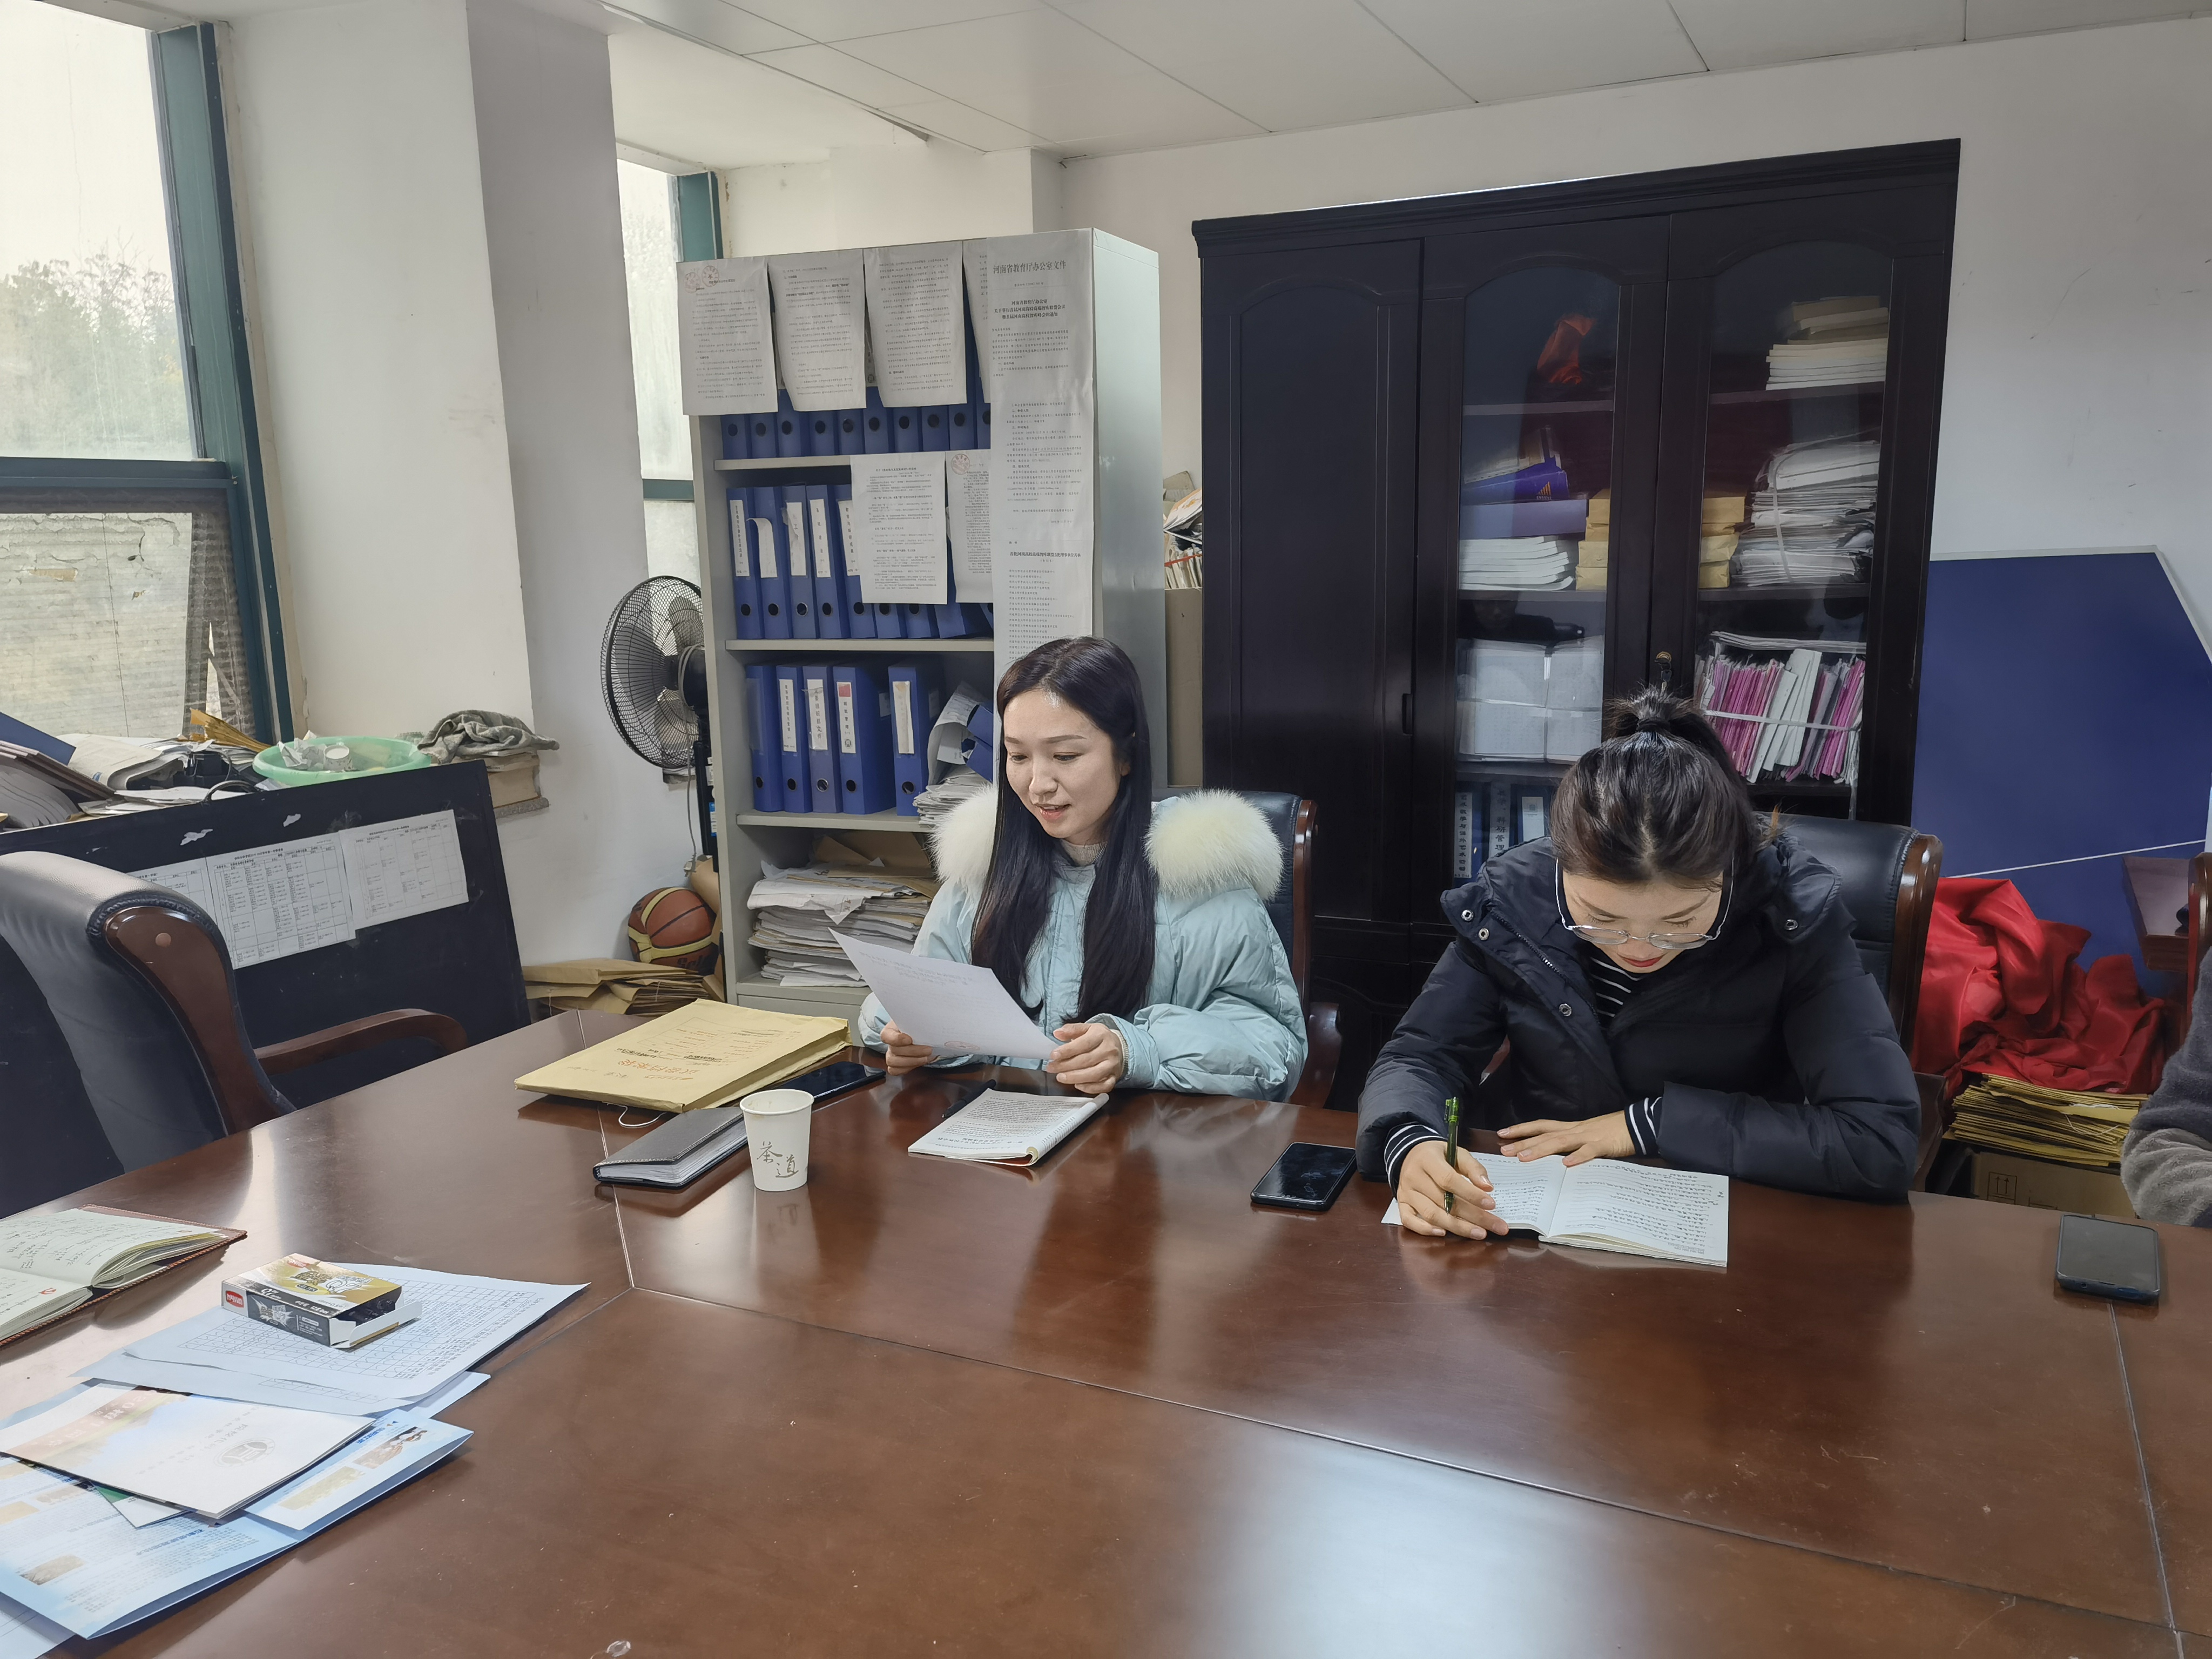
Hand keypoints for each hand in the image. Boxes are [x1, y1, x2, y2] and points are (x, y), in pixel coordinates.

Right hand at [878, 1019, 934, 1077]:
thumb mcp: (918, 1020)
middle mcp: (889, 1043)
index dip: (896, 1039)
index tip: (909, 1039)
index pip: (886, 1036)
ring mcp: (891, 1055)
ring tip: (926, 1057)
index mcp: (890, 1030)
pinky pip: (895, 1071)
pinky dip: (908, 1068)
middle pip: (894, 1050)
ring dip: (912, 1061)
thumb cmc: (918, 1025)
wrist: (921, 1032)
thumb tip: (929, 1024)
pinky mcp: (896, 1065)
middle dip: (913, 1051)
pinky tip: (919, 1062)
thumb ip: (919, 1022)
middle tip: (928, 1049)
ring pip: (893, 1062)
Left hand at [1046, 1022, 1125, 1092]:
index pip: (1083, 1044)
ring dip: (1075, 1077)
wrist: (1120, 1047)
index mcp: (1101, 1035)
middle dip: (1066, 1066)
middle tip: (1051, 1068)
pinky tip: (1077, 1085)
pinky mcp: (1114, 1077)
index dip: (1067, 1051)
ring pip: (1094, 1075)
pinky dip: (1090, 1088)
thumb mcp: (1087, 1028)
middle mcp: (1109, 1051)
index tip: (1053, 1055)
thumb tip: (1057, 1033)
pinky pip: (1103, 1086)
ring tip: (1060, 1077)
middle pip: (1086, 1060)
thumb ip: (1072, 1029)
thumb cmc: (1099, 1038)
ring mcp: (1113, 1065)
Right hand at [1395, 1140, 1503, 1238]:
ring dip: (1457, 1227)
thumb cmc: (1438, 1155)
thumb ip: (1473, 1167)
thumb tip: (1487, 1187)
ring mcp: (1406, 1192)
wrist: (1410, 1154)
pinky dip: (1425, 1230)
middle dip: (1473, 1216)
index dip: (1470, 1194)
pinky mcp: (1402, 1204)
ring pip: (1430, 1214)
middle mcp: (1413, 1176)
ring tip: (1479, 1233)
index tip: (1491, 1205)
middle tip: (1496, 1226)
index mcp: (1427, 1159)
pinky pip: (1409, 1221)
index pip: (1449, 1179)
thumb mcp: (1456, 1152)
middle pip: (1444, 1201)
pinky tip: (1444, 1234)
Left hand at [1498, 1112, 1634, 1165]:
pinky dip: (1578, 1157)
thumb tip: (1556, 1157)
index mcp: (1571, 1129)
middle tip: (1503, 1151)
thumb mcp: (1588, 1137)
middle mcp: (1575, 1130)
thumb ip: (1572, 1145)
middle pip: (1545, 1135)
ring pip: (1560, 1142)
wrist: (1638, 1124)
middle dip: (1523, 1142)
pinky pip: (1589, 1152)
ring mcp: (1588, 1137)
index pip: (1541, 1127)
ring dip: (1541, 1149)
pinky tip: (1567, 1164)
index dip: (1522, 1129)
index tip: (1502, 1134)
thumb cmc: (1612, 1132)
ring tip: (1524, 1157)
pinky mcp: (1603, 1145)